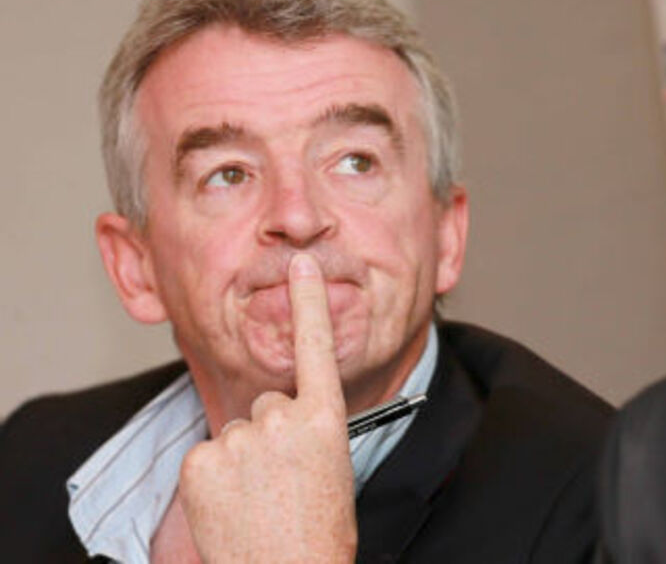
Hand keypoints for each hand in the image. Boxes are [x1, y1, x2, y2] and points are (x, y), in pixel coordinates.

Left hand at [178, 253, 356, 561]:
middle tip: (284, 480)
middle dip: (271, 433)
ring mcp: (238, 439)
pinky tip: (234, 505)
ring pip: (238, 432)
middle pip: (268, 403)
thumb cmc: (318, 533)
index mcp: (324, 420)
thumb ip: (309, 430)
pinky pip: (207, 455)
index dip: (307, 301)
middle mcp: (281, 420)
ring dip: (244, 459)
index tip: (300, 264)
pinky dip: (217, 478)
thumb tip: (286, 416)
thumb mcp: (332, 469)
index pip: (316, 347)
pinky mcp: (200, 462)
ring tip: (260, 500)